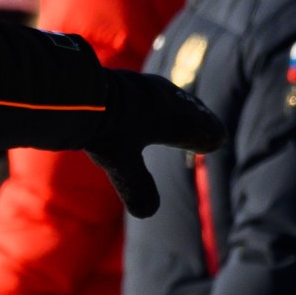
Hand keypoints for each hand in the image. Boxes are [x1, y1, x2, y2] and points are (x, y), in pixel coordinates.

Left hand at [87, 68, 225, 220]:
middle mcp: (166, 98)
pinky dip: (159, 102)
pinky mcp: (130, 81)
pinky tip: (148, 105)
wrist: (79, 92)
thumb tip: (147, 212)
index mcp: (173, 118)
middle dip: (200, 121)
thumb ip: (137, 187)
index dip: (207, 137)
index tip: (216, 141)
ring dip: (181, 109)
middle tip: (210, 130)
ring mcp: (148, 86)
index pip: (200, 129)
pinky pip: (153, 93)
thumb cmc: (107, 129)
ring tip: (186, 114)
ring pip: (173, 99)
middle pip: (191, 111)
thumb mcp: (122, 164)